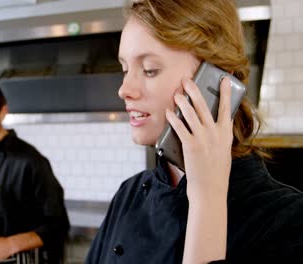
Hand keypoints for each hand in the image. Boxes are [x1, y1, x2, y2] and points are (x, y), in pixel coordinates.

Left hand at [166, 77, 232, 200]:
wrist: (210, 189)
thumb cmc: (215, 172)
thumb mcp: (222, 151)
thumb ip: (218, 137)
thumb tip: (210, 125)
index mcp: (226, 134)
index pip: (226, 108)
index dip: (225, 92)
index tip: (224, 79)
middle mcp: (215, 133)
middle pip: (204, 106)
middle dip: (194, 91)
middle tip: (187, 80)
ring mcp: (203, 139)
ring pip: (191, 114)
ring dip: (182, 102)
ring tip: (176, 93)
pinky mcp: (190, 145)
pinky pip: (180, 127)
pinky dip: (173, 118)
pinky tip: (168, 112)